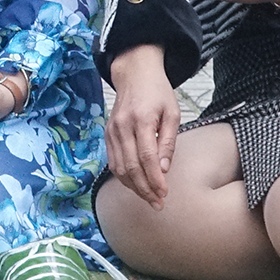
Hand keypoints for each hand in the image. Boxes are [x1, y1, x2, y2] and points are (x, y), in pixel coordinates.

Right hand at [104, 45, 178, 208]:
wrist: (134, 76)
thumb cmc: (158, 93)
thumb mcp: (172, 113)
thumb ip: (168, 141)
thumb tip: (164, 169)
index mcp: (142, 120)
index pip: (147, 158)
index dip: (155, 179)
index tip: (164, 193)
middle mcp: (123, 127)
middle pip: (131, 167)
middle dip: (145, 189)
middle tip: (158, 203)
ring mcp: (112, 132)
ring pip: (120, 168)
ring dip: (134, 187)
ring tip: (149, 198)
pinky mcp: (107, 135)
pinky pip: (113, 162)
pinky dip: (124, 178)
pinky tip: (136, 185)